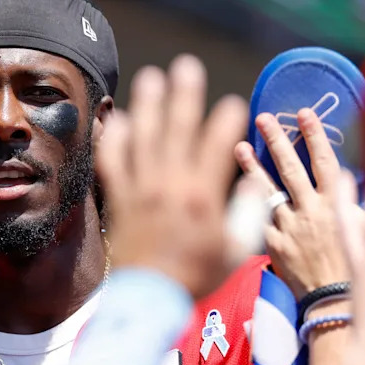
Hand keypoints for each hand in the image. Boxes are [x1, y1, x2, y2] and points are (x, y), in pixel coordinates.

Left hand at [98, 55, 247, 298]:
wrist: (149, 299)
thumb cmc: (195, 277)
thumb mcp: (236, 250)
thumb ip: (248, 213)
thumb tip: (252, 182)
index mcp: (203, 196)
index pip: (218, 144)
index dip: (227, 120)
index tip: (233, 104)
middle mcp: (170, 186)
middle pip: (178, 129)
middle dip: (184, 94)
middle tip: (186, 66)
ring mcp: (140, 190)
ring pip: (142, 137)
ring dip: (147, 104)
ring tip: (150, 77)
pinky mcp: (118, 199)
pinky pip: (112, 162)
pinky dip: (114, 139)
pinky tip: (118, 119)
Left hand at [235, 108, 349, 298]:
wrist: (333, 301)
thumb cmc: (353, 265)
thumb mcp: (364, 229)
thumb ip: (354, 201)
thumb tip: (350, 177)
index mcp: (336, 206)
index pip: (324, 162)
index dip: (314, 135)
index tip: (303, 113)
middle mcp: (311, 213)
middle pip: (290, 169)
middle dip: (277, 140)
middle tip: (263, 118)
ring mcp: (288, 227)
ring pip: (266, 190)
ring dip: (252, 166)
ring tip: (239, 145)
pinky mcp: (272, 243)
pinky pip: (259, 218)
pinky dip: (248, 202)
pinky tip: (236, 189)